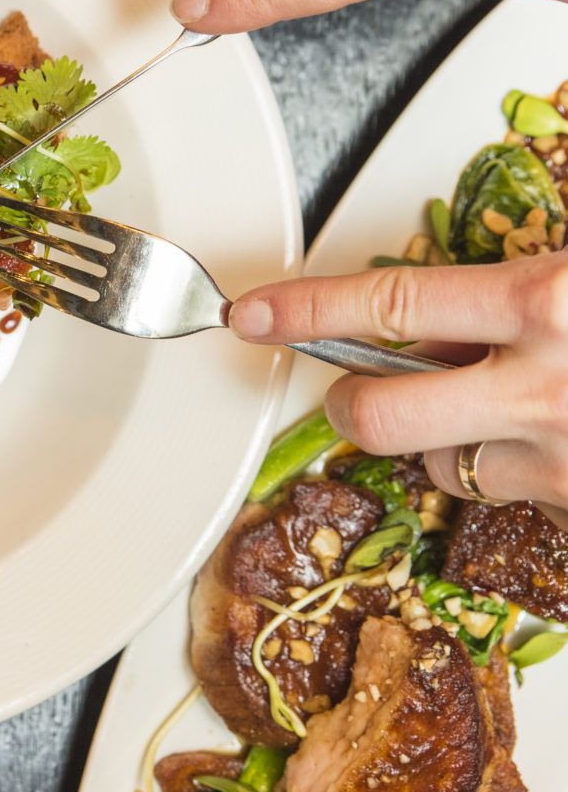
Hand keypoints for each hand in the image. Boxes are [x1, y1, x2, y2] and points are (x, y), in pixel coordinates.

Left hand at [228, 255, 567, 529]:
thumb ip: (502, 294)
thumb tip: (421, 329)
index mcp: (542, 304)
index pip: (389, 304)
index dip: (308, 310)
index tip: (253, 315)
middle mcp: (542, 387)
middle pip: (380, 414)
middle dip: (352, 404)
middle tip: (356, 391)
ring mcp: (561, 460)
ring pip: (444, 467)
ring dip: (453, 440)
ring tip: (514, 405)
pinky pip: (512, 498)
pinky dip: (521, 472)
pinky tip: (560, 439)